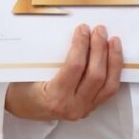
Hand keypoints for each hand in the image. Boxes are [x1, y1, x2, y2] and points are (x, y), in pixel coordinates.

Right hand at [5, 24, 122, 121]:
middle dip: (100, 49)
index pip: (74, 67)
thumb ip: (51, 54)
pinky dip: (114, 71)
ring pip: (108, 85)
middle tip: (99, 29)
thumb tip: (73, 31)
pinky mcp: (90, 108)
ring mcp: (84, 110)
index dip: (81, 45)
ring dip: (113, 60)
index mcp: (55, 97)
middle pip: (95, 75)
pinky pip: (108, 90)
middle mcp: (72, 107)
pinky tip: (115, 56)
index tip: (82, 28)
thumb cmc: (24, 86)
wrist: (23, 109)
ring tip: (113, 40)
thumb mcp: (31, 70)